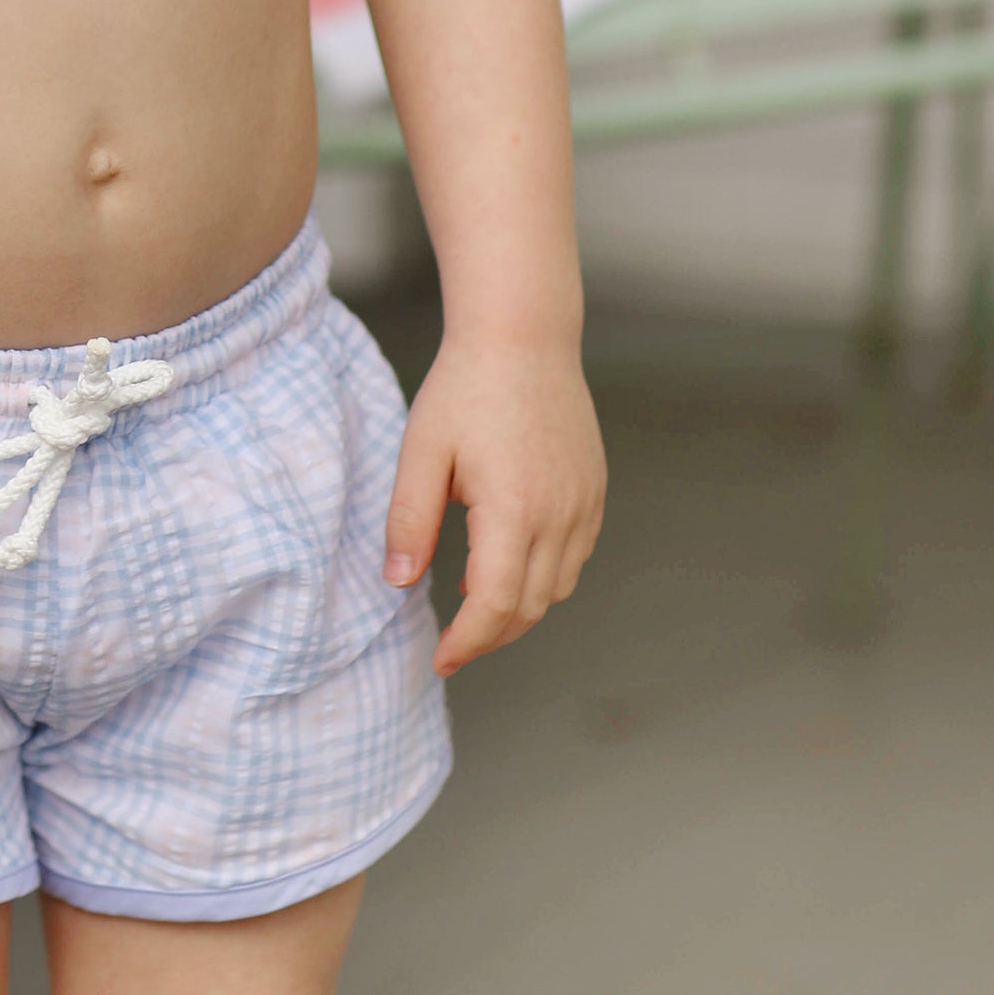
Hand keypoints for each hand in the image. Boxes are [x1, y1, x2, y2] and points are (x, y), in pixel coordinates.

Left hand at [381, 332, 605, 677]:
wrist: (522, 335)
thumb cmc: (466, 387)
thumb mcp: (422, 451)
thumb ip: (409, 521)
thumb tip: (399, 583)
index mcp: (513, 510)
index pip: (496, 605)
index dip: (468, 642)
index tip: (441, 659)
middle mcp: (559, 514)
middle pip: (530, 607)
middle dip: (490, 635)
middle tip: (452, 642)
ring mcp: (584, 503)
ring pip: (558, 587)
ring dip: (520, 608)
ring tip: (476, 604)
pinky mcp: (594, 490)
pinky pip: (575, 556)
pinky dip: (545, 577)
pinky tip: (510, 562)